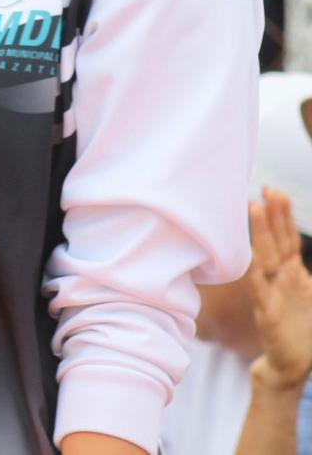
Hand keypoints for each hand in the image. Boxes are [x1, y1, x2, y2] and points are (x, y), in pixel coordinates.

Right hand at [248, 189, 311, 391]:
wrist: (290, 367)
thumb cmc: (304, 333)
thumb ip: (311, 283)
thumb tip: (304, 263)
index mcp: (294, 274)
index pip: (289, 239)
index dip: (284, 216)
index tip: (276, 191)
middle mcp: (280, 278)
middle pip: (277, 241)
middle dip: (274, 215)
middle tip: (269, 189)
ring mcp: (271, 293)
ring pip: (265, 257)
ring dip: (260, 233)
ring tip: (255, 208)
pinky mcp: (266, 313)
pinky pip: (259, 289)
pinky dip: (255, 272)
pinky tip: (251, 257)